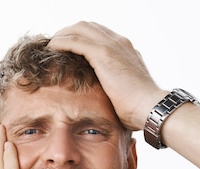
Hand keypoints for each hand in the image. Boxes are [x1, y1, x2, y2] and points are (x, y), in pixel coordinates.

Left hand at [48, 21, 165, 130]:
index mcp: (126, 51)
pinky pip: (76, 40)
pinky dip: (61, 42)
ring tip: (49, 47)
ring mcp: (113, 46)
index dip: (81, 39)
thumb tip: (105, 100)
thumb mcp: (124, 94)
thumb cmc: (139, 110)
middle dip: (68, 32)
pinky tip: (50, 50)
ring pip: (80, 29)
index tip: (66, 50)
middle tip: (54, 45)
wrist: (150, 108)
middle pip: (87, 27)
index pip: (99, 35)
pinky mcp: (104, 54)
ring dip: (62, 35)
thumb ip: (114, 88)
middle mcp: (120, 43)